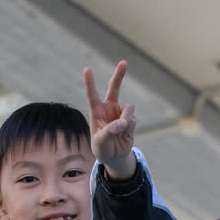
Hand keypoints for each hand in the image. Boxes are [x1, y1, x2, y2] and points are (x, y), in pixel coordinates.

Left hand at [86, 61, 136, 180]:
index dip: (90, 82)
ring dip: (126, 118)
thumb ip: (109, 131)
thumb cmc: (101, 148)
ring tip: (120, 130)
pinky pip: (133, 119)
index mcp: (96, 112)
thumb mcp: (100, 142)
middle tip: (124, 62)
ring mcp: (120, 112)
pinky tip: (125, 134)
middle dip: (119, 75)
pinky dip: (130, 127)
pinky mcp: (130, 119)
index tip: (86, 69)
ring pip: (128, 108)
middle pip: (114, 88)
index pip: (92, 95)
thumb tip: (123, 121)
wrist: (114, 156)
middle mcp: (108, 109)